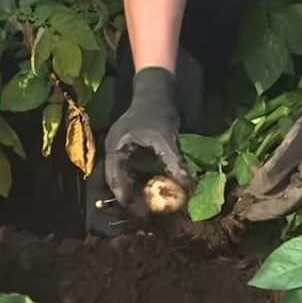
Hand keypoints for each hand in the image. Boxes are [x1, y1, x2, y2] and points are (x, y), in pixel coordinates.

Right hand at [103, 67, 194, 213]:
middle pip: (117, 181)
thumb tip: (187, 187)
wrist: (156, 89)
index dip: (126, 197)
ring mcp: (122, 150)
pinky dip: (141, 181)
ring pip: (124, 177)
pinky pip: (133, 170)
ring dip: (135, 190)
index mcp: (116, 148)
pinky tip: (154, 189)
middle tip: (145, 213)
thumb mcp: (166, 138)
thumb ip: (174, 162)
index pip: (115, 179)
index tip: (140, 213)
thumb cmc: (157, 112)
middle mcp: (115, 151)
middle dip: (129, 198)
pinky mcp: (132, 149)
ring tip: (149, 205)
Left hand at [234, 78, 301, 220]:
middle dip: (260, 203)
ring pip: (282, 191)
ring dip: (263, 191)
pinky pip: (285, 179)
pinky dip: (270, 179)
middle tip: (238, 205)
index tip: (242, 214)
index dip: (262, 211)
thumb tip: (255, 193)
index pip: (283, 207)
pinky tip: (256, 172)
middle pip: (282, 202)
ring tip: (243, 190)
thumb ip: (272, 174)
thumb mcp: (289, 151)